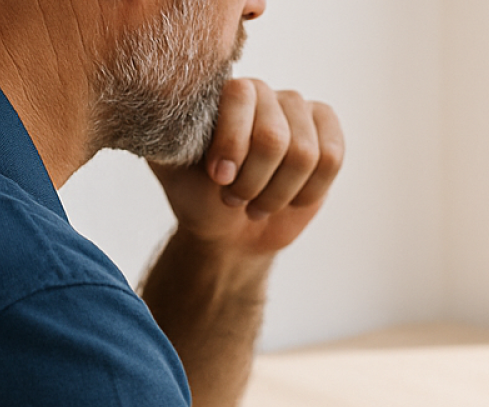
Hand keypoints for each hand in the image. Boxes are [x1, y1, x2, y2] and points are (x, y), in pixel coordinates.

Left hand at [149, 78, 343, 257]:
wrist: (232, 230)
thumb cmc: (198, 196)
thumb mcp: (171, 167)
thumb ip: (164, 136)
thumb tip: (156, 111)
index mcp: (223, 94)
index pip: (240, 96)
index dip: (233, 142)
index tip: (219, 179)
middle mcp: (263, 93)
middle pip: (274, 136)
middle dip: (254, 181)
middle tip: (234, 199)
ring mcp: (298, 110)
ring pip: (305, 154)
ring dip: (278, 193)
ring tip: (257, 205)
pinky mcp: (326, 131)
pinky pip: (332, 159)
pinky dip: (308, 192)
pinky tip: (290, 200)